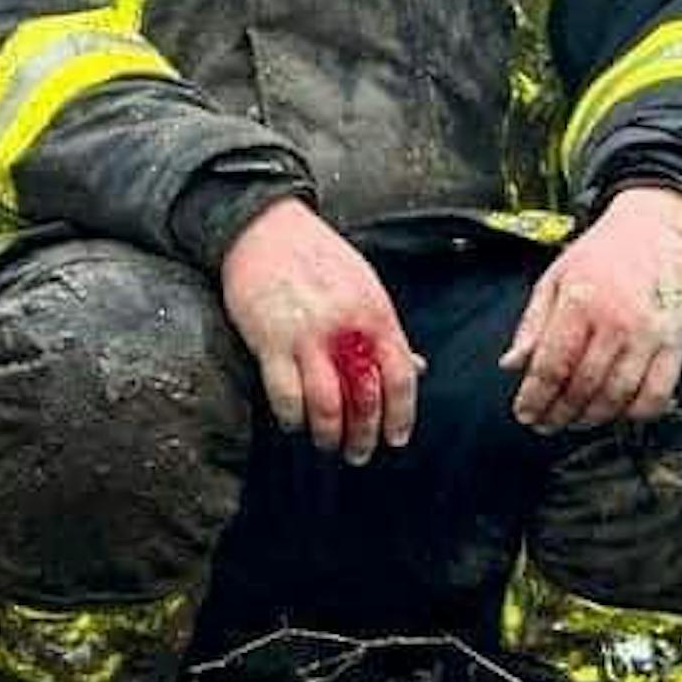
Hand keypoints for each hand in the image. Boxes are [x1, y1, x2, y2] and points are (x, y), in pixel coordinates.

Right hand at [219, 198, 422, 462]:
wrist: (265, 226)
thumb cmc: (318, 258)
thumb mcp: (365, 286)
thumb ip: (386, 331)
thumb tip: (417, 367)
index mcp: (375, 313)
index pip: (400, 376)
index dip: (402, 415)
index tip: (396, 439)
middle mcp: (345, 328)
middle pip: (365, 400)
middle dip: (364, 436)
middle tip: (358, 454)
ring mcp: (307, 336)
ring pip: (326, 406)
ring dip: (328, 435)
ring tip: (326, 443)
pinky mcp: (270, 340)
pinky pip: (285, 396)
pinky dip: (291, 418)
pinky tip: (293, 422)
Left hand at [500, 187, 681, 432]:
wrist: (659, 230)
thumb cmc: (602, 254)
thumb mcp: (555, 278)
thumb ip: (532, 324)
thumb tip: (510, 365)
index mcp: (580, 302)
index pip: (551, 365)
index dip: (535, 396)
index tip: (524, 413)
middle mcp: (616, 322)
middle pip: (582, 387)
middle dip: (558, 413)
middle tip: (544, 423)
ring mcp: (649, 336)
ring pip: (617, 397)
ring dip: (591, 418)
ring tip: (574, 421)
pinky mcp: (676, 345)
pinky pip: (656, 395)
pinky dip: (634, 413)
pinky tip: (616, 412)